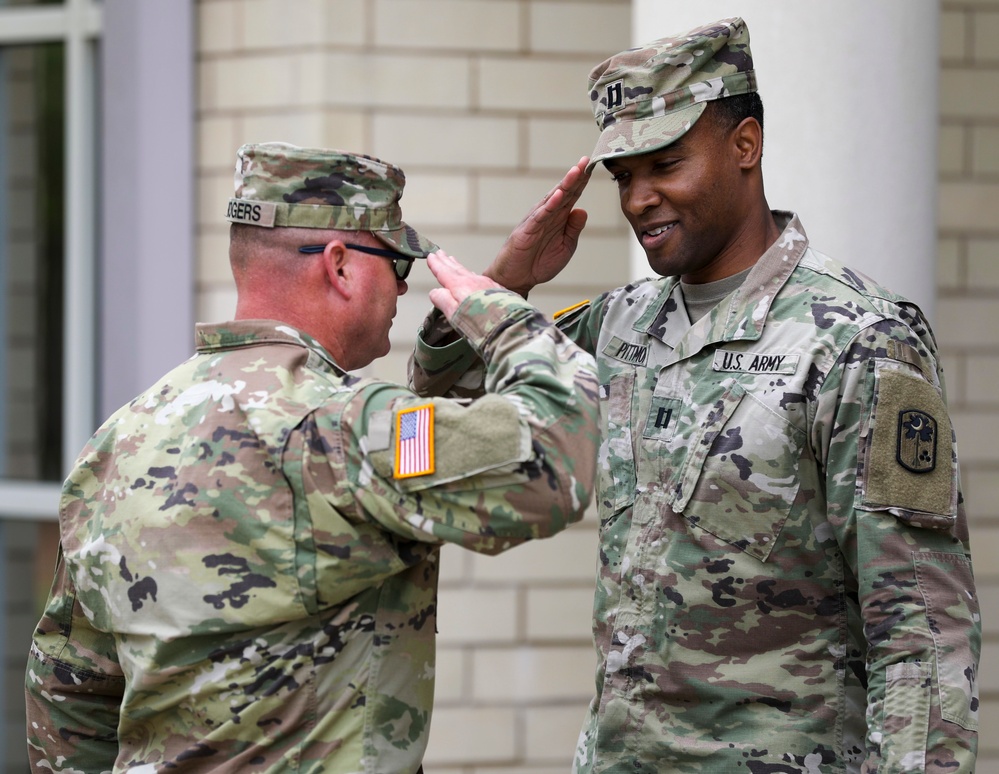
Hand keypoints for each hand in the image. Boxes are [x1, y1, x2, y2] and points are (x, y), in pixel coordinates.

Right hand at [427, 250, 503, 320]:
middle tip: (440, 253)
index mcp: (460, 286)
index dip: (436, 264)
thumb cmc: (481, 323)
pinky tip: (474, 276)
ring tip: (452, 261)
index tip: (430, 256)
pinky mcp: (499, 291)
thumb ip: (443, 301)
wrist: (510, 326)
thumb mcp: (455, 314)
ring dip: (459, 266)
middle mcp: (474, 282)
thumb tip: (435, 292)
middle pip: (457, 269)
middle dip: (447, 261)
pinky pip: (481, 279)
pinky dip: (473, 275)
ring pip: (469, 272)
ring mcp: (487, 285)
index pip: (444, 272)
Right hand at [485, 157, 590, 296]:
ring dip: (565, 185)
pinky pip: (539, 217)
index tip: (593, 166)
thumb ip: (573, 229)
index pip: (572, 196)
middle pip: (564, 192)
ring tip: (576, 171)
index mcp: (558, 218)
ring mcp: (536, 221)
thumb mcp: (565, 247)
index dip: (582, 182)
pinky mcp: (526, 231)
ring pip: (552, 200)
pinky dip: (549, 206)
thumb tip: (583, 210)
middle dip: (576, 177)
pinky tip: (558, 195)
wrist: (517, 280)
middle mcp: (548, 215)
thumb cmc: (539, 263)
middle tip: (586, 160)